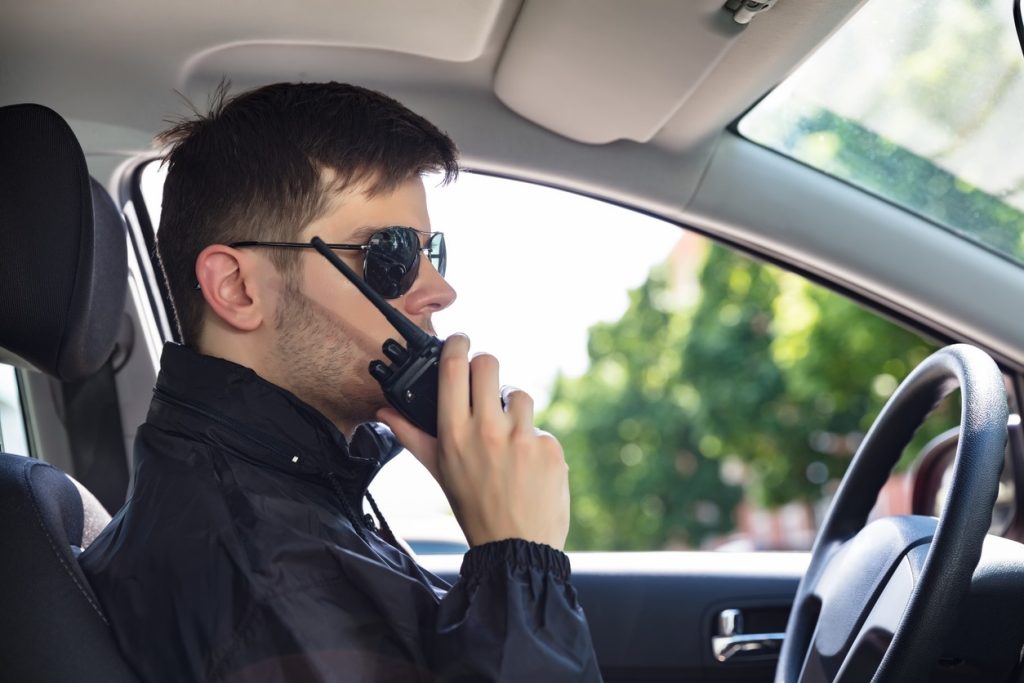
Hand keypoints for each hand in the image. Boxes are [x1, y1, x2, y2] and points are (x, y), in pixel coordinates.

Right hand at [376, 333, 569, 549]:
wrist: (517, 547)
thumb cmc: (474, 508)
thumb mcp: (439, 471)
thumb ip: (412, 437)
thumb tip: (385, 412)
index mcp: (454, 433)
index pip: (454, 369)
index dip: (457, 345)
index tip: (461, 340)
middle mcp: (487, 430)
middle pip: (489, 365)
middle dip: (487, 367)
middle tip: (485, 383)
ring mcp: (521, 437)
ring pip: (518, 394)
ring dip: (513, 409)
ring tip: (507, 438)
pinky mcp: (549, 447)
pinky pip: (540, 428)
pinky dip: (534, 442)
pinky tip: (527, 466)